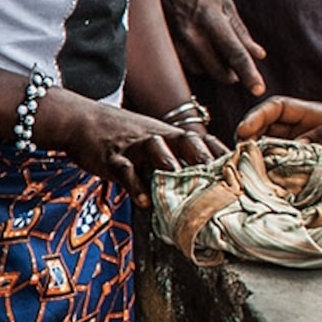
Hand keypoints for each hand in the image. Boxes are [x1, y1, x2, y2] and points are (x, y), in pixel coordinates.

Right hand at [42, 91, 216, 188]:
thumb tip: (198, 185)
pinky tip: (143, 201)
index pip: (201, 140)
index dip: (221, 153)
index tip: (241, 170)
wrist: (81, 120)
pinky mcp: (111, 156)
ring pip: (155, 148)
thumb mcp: (150, 140)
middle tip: (221, 177)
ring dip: (170, 164)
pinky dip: (134, 185)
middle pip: (184, 140)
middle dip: (203, 157)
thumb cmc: (120, 135)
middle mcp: (155, 136)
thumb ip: (172, 159)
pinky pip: (124, 170)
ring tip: (182, 184)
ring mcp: (133, 145)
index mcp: (168, 134)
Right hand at [153, 0, 266, 96]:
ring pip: (203, 71)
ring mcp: (177, 43)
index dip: (249, 74)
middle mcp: (193, 34)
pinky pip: (188, 67)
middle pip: (219, 71)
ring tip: (211, 47)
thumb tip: (258, 54)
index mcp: (212, 19)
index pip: (235, 53)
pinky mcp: (164, 49)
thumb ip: (240, 31)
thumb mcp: (223, 2)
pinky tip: (196, 48)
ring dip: (213, 67)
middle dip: (232, 74)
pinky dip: (198, 63)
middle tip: (235, 64)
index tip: (258, 89)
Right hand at [237, 96, 321, 195]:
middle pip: (268, 129)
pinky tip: (264, 188)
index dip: (259, 115)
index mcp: (319, 116)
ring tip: (245, 172)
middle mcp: (308, 134)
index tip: (244, 131)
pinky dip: (271, 178)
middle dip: (249, 138)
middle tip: (239, 156)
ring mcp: (308, 155)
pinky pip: (284, 173)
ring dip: (257, 159)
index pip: (280, 107)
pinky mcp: (310, 176)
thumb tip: (299, 144)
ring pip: (272, 152)